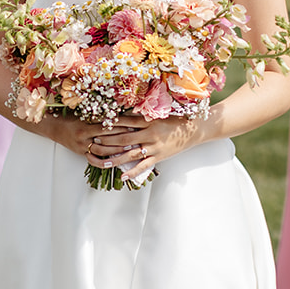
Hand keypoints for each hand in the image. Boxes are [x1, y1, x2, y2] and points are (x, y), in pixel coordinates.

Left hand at [85, 117, 200, 185]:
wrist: (194, 129)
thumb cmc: (176, 120)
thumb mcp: (159, 113)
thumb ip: (143, 115)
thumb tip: (127, 113)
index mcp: (149, 121)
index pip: (125, 122)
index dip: (111, 123)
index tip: (98, 123)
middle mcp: (150, 134)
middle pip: (124, 139)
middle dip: (108, 141)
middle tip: (94, 141)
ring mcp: (154, 147)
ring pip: (131, 154)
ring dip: (115, 158)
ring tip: (103, 161)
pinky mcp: (159, 157)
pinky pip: (144, 166)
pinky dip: (133, 171)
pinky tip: (122, 176)